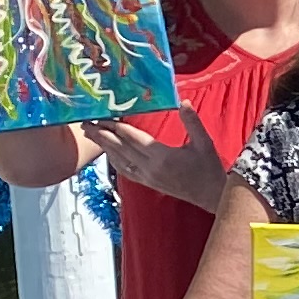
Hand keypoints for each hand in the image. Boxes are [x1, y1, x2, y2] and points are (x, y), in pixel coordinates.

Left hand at [86, 115, 230, 211]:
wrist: (212, 195)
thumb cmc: (209, 169)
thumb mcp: (205, 143)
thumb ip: (192, 122)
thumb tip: (183, 102)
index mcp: (162, 156)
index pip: (133, 138)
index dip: (116, 126)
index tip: (103, 116)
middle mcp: (150, 168)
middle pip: (120, 149)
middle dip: (101, 135)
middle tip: (86, 123)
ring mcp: (147, 177)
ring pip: (119, 160)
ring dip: (104, 147)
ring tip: (90, 134)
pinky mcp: (148, 183)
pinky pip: (125, 171)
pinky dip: (114, 160)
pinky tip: (108, 153)